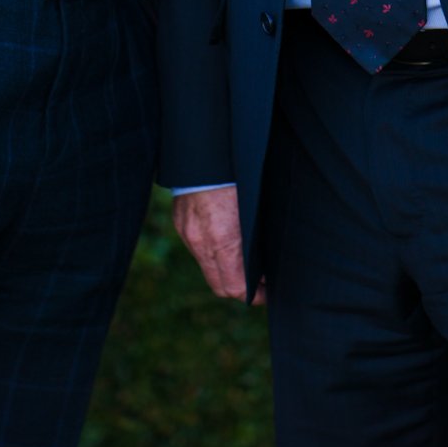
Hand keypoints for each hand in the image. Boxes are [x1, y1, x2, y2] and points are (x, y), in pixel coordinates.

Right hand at [173, 186, 264, 303]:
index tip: (267, 291)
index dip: (253, 295)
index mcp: (222, 240)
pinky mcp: (180, 222)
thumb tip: (264, 262)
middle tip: (261, 283)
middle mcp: (200, 241)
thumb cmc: (239, 175)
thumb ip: (255, 239)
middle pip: (219, 285)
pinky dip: (213, 252)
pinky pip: (198, 248)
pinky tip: (227, 240)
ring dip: (226, 270)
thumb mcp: (254, 210)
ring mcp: (187, 232)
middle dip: (240, 289)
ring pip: (207, 267)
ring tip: (246, 262)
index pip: (234, 287)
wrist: (206, 152)